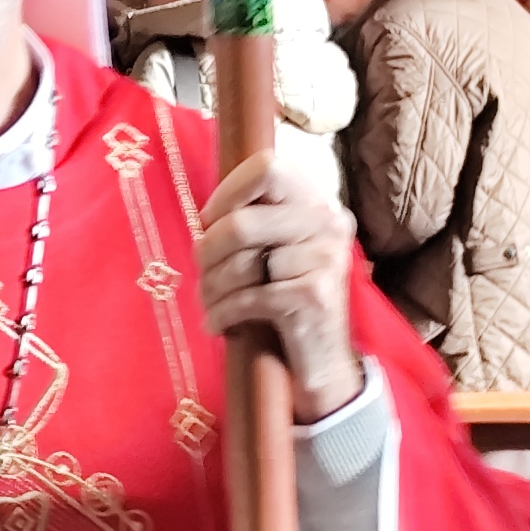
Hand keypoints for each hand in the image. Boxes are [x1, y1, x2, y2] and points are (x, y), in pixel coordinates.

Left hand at [193, 146, 363, 421]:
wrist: (324, 362)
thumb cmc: (288, 299)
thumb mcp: (280, 250)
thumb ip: (256, 221)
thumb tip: (203, 217)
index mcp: (319, 203)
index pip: (267, 168)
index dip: (227, 193)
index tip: (208, 222)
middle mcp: (329, 223)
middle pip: (242, 223)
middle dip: (207, 252)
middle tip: (199, 272)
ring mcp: (326, 260)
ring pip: (241, 264)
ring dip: (211, 289)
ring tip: (208, 302)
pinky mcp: (314, 297)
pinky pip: (247, 298)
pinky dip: (222, 314)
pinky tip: (217, 324)